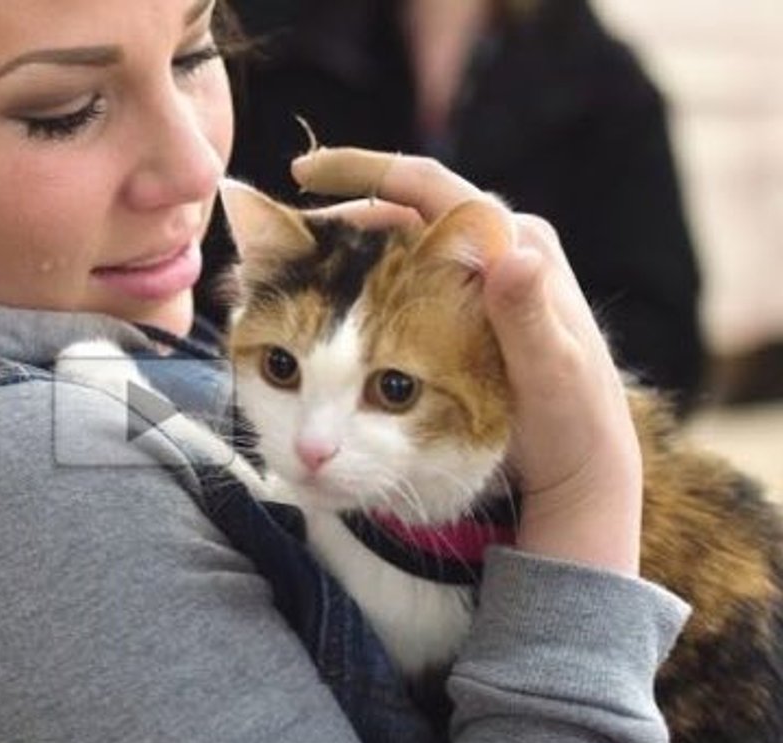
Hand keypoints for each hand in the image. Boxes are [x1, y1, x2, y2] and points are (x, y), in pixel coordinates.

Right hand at [292, 149, 641, 575]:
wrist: (579, 466)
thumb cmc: (573, 422)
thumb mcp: (552, 372)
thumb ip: (526, 316)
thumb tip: (515, 253)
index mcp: (515, 243)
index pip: (428, 185)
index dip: (363, 169)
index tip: (302, 172)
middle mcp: (491, 251)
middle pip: (396, 217)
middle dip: (333, 228)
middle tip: (270, 248)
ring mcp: (471, 283)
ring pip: (389, 254)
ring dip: (336, 264)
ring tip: (279, 283)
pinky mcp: (457, 317)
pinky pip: (394, 289)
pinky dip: (351, 295)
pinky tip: (315, 314)